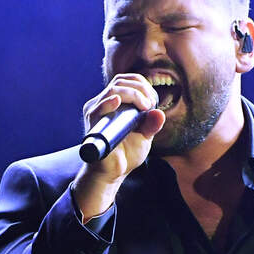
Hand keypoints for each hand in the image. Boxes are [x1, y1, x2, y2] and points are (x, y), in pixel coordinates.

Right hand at [72, 74, 164, 219]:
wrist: (113, 173)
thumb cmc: (126, 154)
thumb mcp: (144, 137)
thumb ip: (152, 125)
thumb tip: (160, 113)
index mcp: (115, 102)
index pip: (126, 80)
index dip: (142, 85)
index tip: (152, 102)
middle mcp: (103, 103)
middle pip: (120, 81)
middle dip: (140, 88)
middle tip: (150, 105)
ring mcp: (96, 111)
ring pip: (113, 90)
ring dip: (132, 94)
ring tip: (144, 107)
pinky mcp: (93, 123)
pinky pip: (98, 108)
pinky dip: (108, 103)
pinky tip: (116, 101)